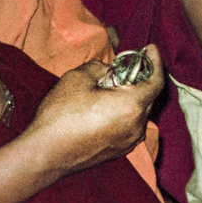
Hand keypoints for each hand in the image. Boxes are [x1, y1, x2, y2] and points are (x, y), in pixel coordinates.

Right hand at [27, 45, 164, 173]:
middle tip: (126, 64)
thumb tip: (108, 71)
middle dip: (141, 78)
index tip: (151, 49)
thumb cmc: (61, 115)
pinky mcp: (118, 151)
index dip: (156, 62)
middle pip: (149, 96)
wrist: (45, 153)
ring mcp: (128, 141)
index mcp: (131, 106)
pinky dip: (125, 111)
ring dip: (131, 96)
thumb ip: (100, 67)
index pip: (156, 81)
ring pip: (139, 112)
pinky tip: (107, 105)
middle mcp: (136, 126)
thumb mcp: (78, 77)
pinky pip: (130, 125)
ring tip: (112, 85)